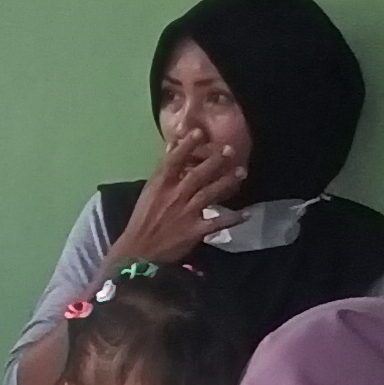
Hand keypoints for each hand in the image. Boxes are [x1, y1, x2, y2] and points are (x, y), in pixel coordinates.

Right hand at [111, 126, 246, 266]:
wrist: (138, 252)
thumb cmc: (141, 222)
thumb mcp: (148, 194)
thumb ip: (162, 175)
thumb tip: (172, 151)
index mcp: (159, 186)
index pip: (173, 161)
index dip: (187, 146)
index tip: (199, 132)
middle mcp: (174, 196)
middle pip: (198, 174)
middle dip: (215, 161)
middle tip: (230, 149)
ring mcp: (186, 213)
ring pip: (210, 193)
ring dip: (227, 182)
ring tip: (241, 172)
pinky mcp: (195, 230)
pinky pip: (217, 222)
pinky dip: (232, 219)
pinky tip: (245, 214)